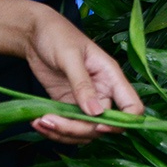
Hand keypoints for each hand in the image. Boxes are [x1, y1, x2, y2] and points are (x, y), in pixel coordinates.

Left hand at [24, 6, 144, 144]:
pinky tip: (37, 122)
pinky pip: (66, 127)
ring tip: (39, 122)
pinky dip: (53, 130)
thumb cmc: (58, 35)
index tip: (99, 126)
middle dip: (76, 129)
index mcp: (111, 77)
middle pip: (101, 126)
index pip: (132, 107)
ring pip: (83, 131)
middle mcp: (102, 93)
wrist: (35, 33)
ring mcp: (84, 102)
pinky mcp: (67, 106)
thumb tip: (95, 113)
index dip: (122, 123)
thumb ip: (82, 84)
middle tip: (50, 121)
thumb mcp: (70, 56)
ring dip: (61, 133)